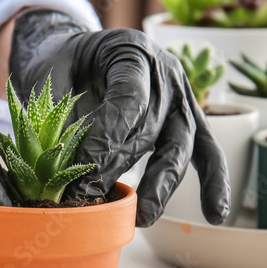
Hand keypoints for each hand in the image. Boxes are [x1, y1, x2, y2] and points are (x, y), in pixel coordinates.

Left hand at [9, 10, 229, 226]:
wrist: (79, 49)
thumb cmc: (63, 62)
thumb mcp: (51, 76)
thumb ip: (61, 115)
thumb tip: (64, 172)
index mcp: (131, 51)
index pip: (129, 98)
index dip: (108, 137)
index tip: (82, 172)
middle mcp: (164, 72)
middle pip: (152, 127)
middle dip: (121, 167)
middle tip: (91, 197)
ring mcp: (181, 96)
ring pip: (180, 144)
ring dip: (162, 184)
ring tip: (144, 217)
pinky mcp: (187, 119)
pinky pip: (206, 150)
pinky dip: (214, 181)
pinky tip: (215, 214)